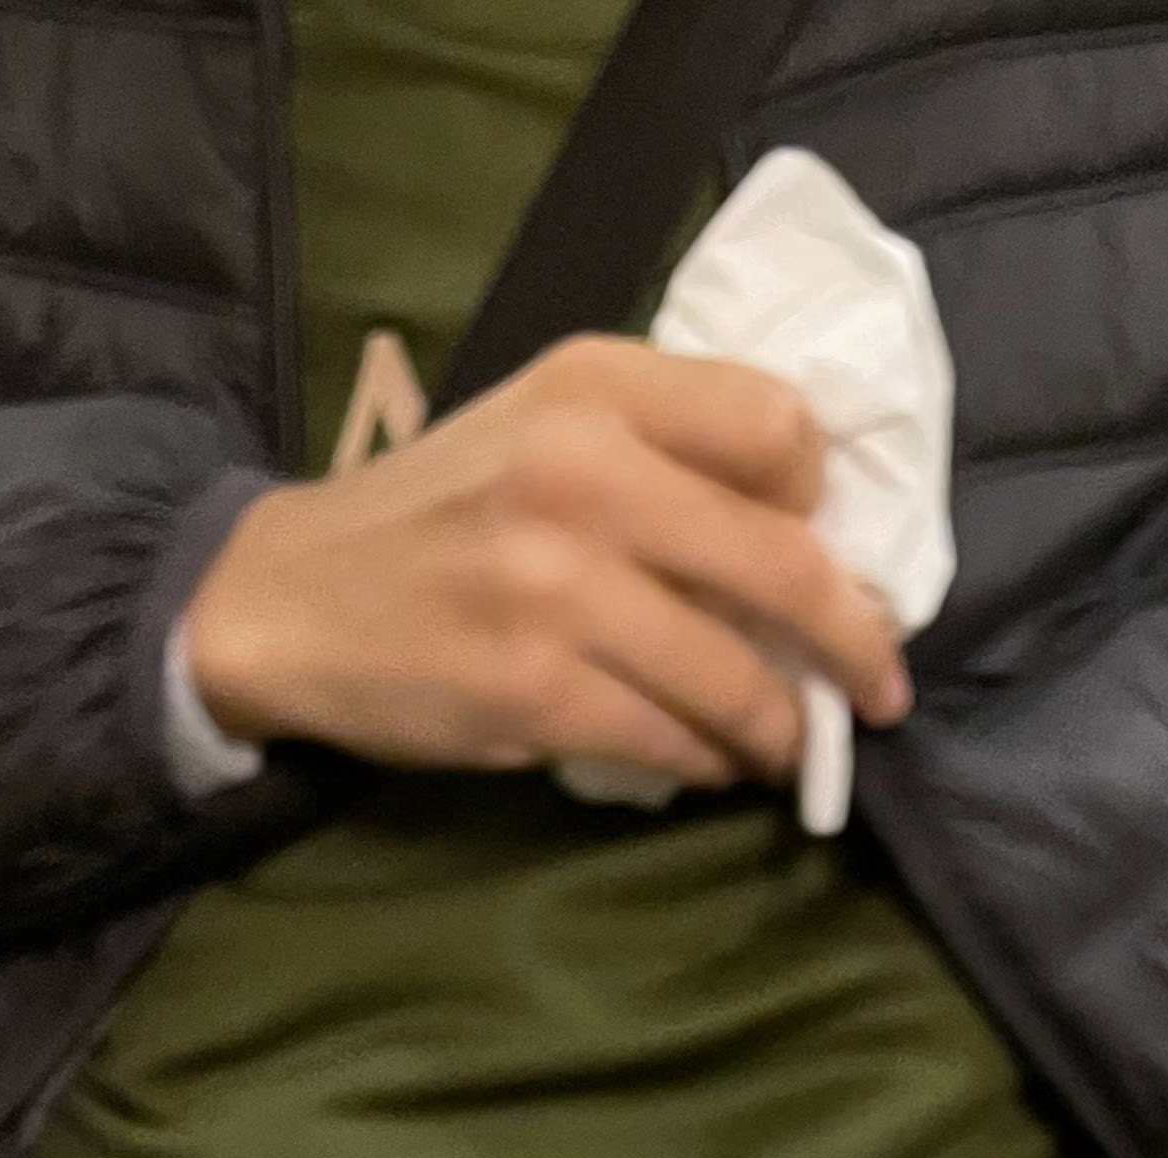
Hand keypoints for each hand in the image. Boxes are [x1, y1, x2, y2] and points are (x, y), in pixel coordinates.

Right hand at [182, 332, 911, 786]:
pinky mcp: (533, 692)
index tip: (825, 554)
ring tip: (789, 743)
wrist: (288, 597)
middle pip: (785, 563)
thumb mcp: (542, 424)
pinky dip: (711, 761)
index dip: (823, 505)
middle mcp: (582, 472)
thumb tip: (809, 534)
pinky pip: (672, 741)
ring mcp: (557, 588)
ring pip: (736, 676)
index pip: (781, 428)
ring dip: (782, 726)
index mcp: (594, 386)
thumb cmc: (439, 513)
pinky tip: (711, 762)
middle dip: (855, 642)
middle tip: (879, 688)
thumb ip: (663, 447)